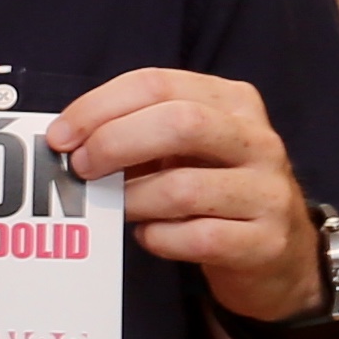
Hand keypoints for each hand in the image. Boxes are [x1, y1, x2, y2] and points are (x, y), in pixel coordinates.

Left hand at [50, 70, 317, 317]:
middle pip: (180, 123)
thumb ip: (134, 133)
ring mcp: (268, 192)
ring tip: (117, 208)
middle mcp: (258, 140)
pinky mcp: (265, 242)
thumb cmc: (212, 192)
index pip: (157, 84)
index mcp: (232, 103)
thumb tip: (66, 138)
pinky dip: (157, 238)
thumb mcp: (182, 150)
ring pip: (183, 187)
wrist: (277, 254)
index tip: (60, 136)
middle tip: (79, 168)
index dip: (98, 107)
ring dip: (131, 200)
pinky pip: (196, 237)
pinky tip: (150, 234)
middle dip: (114, 143)